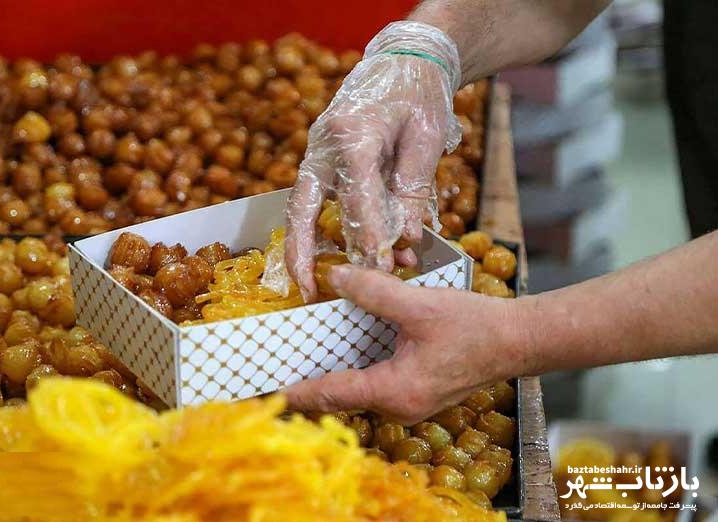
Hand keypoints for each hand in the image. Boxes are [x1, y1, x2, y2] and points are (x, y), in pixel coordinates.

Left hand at [284, 264, 528, 424]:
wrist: (517, 341)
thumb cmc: (474, 326)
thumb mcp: (419, 305)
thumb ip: (373, 291)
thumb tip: (333, 276)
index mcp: (395, 391)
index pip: (331, 394)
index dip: (295, 392)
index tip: (263, 390)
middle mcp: (398, 406)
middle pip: (339, 399)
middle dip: (306, 386)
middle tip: (271, 371)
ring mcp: (408, 403)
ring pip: (356, 394)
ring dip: (329, 379)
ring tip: (295, 360)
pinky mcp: (415, 393)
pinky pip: (373, 387)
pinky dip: (352, 372)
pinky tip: (338, 351)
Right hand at [285, 21, 462, 302]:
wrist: (403, 60)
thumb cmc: (418, 95)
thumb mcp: (426, 139)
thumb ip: (412, 190)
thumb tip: (404, 240)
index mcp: (353, 133)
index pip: (357, 197)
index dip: (368, 237)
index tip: (379, 270)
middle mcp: (324, 145)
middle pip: (303, 208)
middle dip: (304, 253)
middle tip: (309, 291)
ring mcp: (316, 152)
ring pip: (299, 208)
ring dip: (305, 247)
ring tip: (312, 284)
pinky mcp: (318, 160)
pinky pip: (310, 202)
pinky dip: (314, 231)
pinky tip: (327, 256)